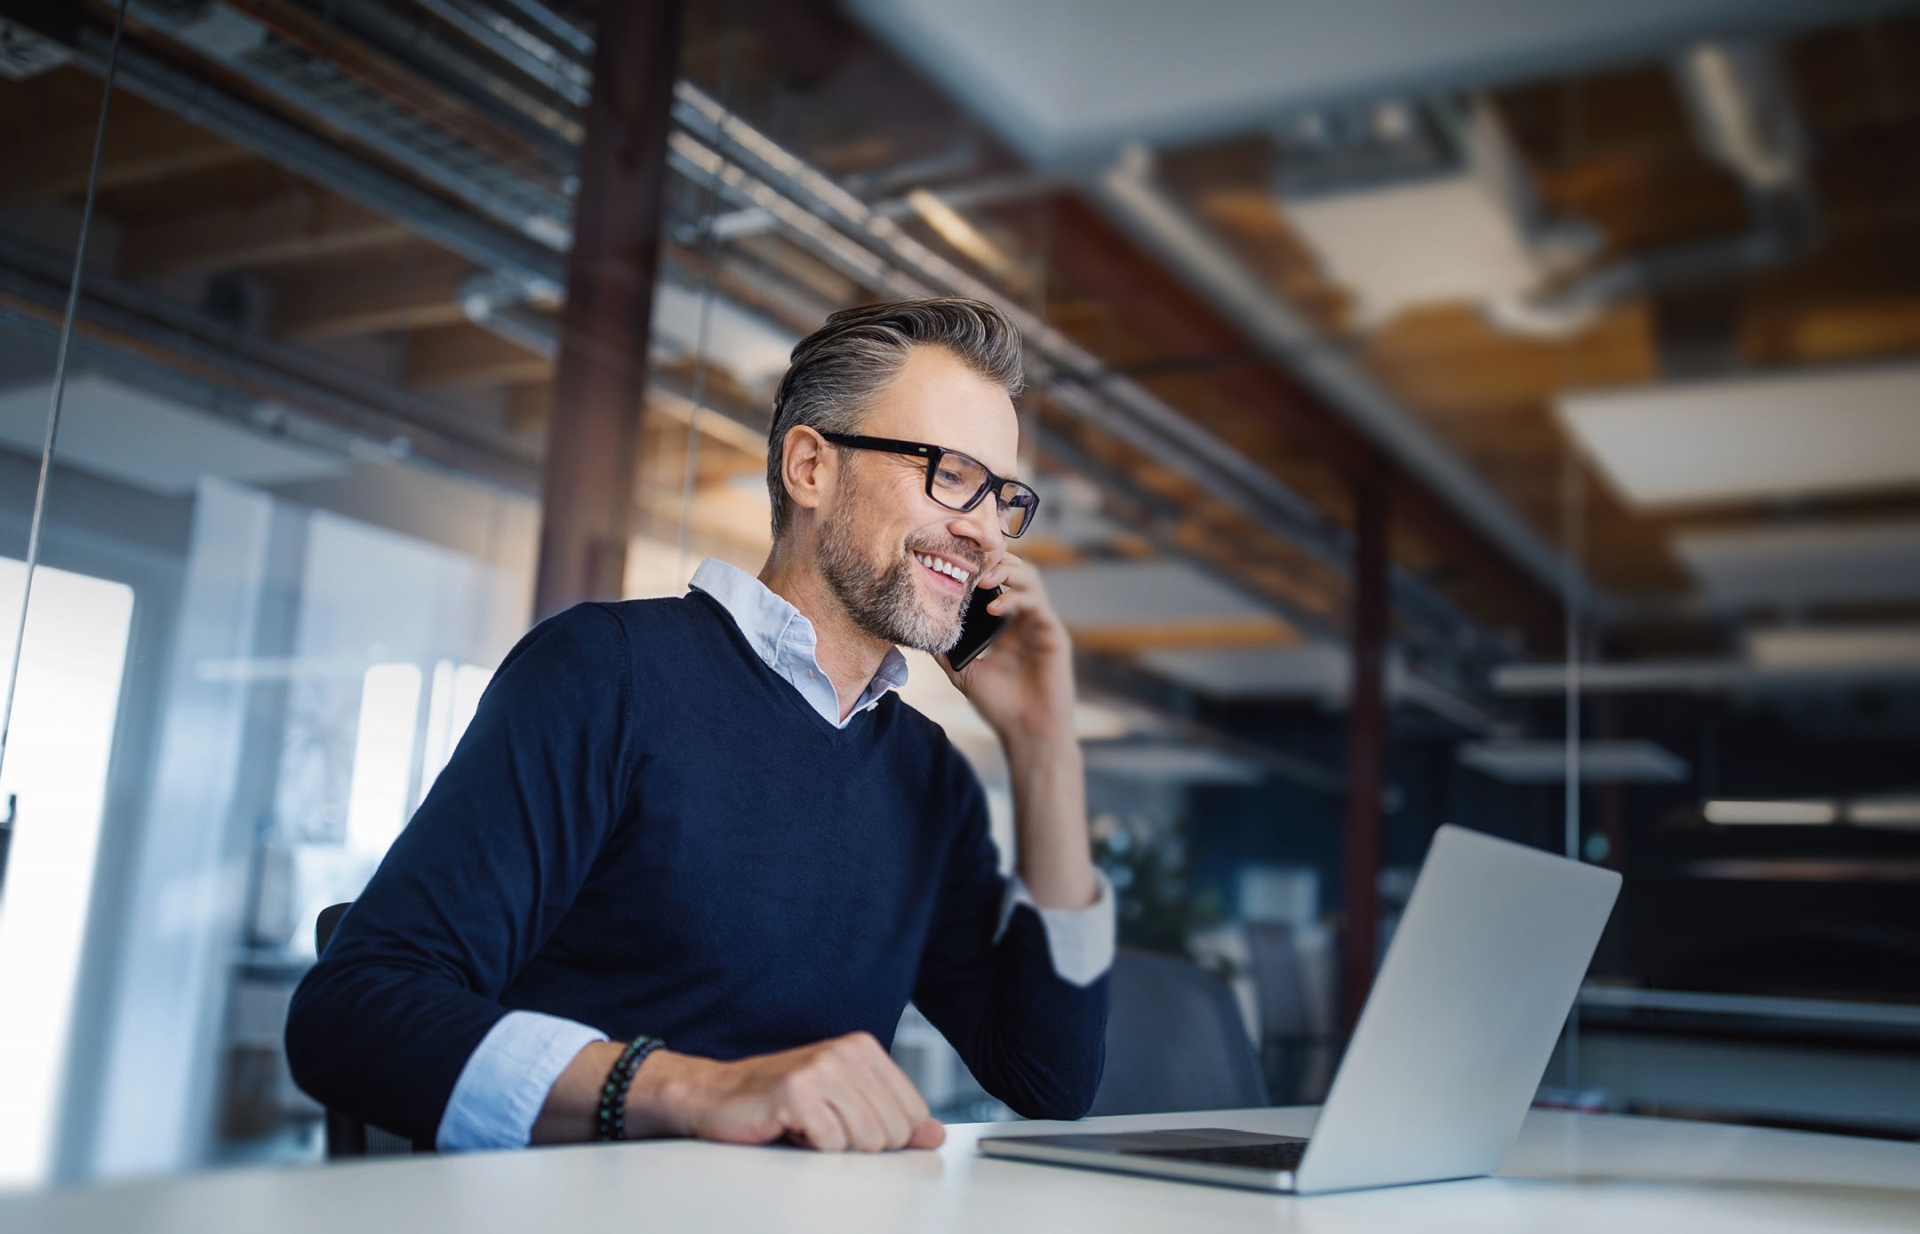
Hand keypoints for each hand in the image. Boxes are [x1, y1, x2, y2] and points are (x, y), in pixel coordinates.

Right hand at [628, 1032, 945, 1152]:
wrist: (718, 1096)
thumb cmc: (781, 1101)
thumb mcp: (845, 1105)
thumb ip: (893, 1118)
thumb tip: (935, 1135)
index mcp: (864, 1048)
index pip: (913, 1112)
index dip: (887, 1135)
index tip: (854, 1126)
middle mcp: (846, 1051)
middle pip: (893, 1130)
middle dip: (861, 1144)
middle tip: (826, 1127)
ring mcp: (821, 1069)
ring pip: (867, 1140)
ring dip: (836, 1147)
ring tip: (810, 1127)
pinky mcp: (797, 1092)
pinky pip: (832, 1144)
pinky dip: (812, 1148)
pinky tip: (791, 1128)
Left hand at [941, 552, 1074, 744]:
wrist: (1028, 734)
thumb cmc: (1001, 707)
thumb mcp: (964, 673)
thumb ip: (946, 651)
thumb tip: (919, 632)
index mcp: (1008, 624)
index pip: (996, 580)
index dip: (979, 564)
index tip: (955, 557)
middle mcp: (1026, 619)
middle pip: (1015, 569)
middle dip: (992, 557)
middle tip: (968, 558)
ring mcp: (1042, 624)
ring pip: (1030, 578)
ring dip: (1005, 571)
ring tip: (980, 580)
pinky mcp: (1054, 634)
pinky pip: (1037, 604)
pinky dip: (1015, 599)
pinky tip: (992, 608)